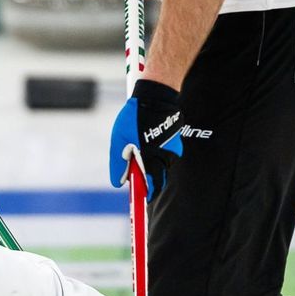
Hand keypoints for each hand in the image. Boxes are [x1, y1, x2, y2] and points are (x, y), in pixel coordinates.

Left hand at [109, 80, 184, 201]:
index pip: (151, 187)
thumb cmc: (134, 118)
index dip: (145, 195)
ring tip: (140, 150)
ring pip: (162, 167)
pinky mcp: (176, 142)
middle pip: (158, 180)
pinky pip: (166, 155)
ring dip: (152, 167)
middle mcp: (165, 157)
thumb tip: (119, 183)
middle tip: (137, 176)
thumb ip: (118, 164)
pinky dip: (158, 155)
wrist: (155, 96)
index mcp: (150, 160)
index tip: (141, 199)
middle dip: (148, 182)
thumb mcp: (119, 141)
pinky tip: (149, 142)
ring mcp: (173, 149)